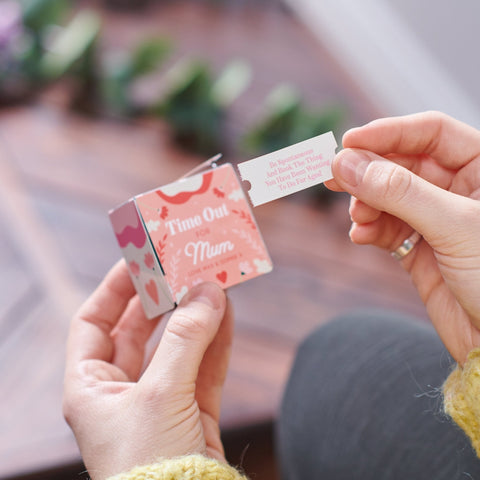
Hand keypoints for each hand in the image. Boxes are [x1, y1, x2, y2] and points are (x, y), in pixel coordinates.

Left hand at [63, 261, 232, 479]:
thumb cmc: (149, 464)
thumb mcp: (161, 393)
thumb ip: (186, 338)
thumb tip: (207, 290)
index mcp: (91, 388)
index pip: (94, 322)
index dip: (115, 288)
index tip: (139, 259)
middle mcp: (121, 392)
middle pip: (138, 330)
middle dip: (161, 298)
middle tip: (182, 268)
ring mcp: (159, 401)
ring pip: (177, 346)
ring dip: (195, 316)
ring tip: (212, 284)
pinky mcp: (192, 413)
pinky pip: (204, 366)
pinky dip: (216, 341)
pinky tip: (227, 314)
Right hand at [325, 111, 479, 364]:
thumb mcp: (455, 226)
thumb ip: (399, 192)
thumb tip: (346, 163)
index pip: (431, 133)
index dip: (388, 133)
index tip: (348, 142)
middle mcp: (461, 190)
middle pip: (403, 164)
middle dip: (369, 171)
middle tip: (334, 177)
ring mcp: (438, 220)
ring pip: (389, 196)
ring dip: (366, 203)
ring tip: (357, 216)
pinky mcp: (421, 249)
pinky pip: (386, 228)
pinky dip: (369, 229)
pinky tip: (361, 236)